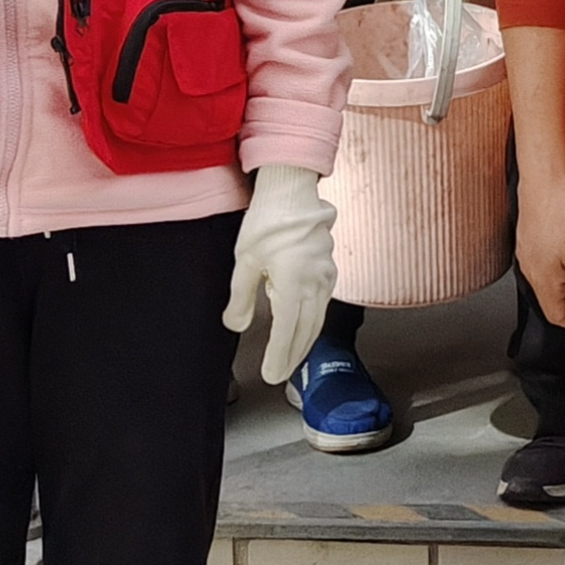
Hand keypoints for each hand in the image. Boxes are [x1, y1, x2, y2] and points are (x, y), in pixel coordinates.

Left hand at [224, 162, 338, 382]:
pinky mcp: (329, 267)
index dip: (279, 355)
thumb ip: (241, 298)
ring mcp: (326, 274)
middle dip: (293, 355)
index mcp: (294, 283)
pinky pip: (323, 302)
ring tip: (293, 358)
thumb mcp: (244, 260)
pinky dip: (313, 321)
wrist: (292, 188)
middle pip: (306, 330)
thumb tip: (235, 325)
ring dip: (305, 341)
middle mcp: (315, 283)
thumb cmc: (267, 220)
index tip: (271, 374)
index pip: (287, 331)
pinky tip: (306, 326)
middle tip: (281, 376)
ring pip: (318, 318)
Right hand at [517, 158, 564, 336]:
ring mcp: (528, 252)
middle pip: (555, 298)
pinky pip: (548, 258)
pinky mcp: (531, 236)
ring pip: (552, 277)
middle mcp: (531, 270)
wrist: (546, 176)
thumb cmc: (563, 211)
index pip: (558, 318)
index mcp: (542, 282)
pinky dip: (563, 258)